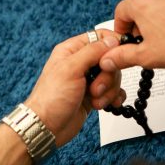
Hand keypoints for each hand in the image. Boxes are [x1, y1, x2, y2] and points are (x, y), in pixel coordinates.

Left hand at [25, 30, 123, 147]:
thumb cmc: (51, 99)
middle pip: (110, 59)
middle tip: (95, 88)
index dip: (112, 45)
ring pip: (113, 77)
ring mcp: (87, 80)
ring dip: (108, 90)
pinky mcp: (93, 95)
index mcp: (72, 50)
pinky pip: (113, 91)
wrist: (46, 127)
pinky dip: (113, 98)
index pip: (99, 37)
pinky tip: (106, 104)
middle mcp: (80, 63)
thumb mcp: (71, 69)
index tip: (117, 58)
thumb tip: (112, 39)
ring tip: (94, 99)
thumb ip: (92, 51)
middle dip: (108, 76)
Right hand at [99, 0, 164, 71]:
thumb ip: (123, 57)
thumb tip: (107, 59)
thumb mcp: (147, 56)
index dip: (122, 27)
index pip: (121, 12)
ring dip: (162, 12)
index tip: (128, 37)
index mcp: (140, 3)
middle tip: (151, 39)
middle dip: (143, 21)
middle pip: (142, 4)